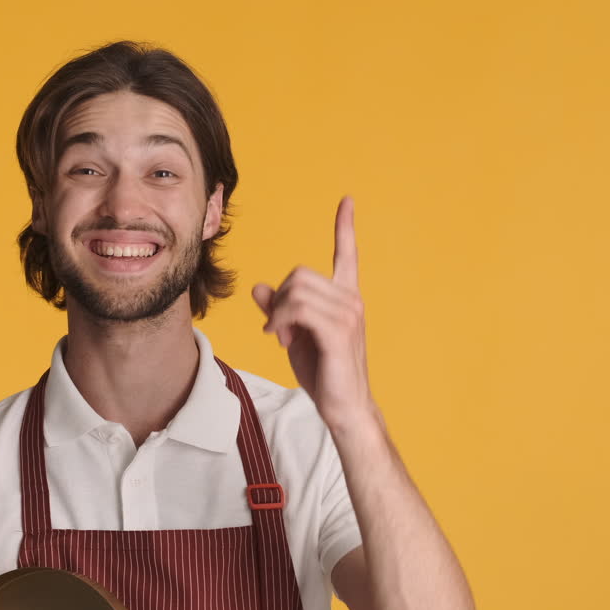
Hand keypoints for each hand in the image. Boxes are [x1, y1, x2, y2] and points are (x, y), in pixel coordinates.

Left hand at [252, 196, 372, 425]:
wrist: (344, 408)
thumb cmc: (324, 373)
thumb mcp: (294, 335)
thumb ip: (279, 309)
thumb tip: (258, 287)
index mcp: (345, 297)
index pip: (347, 254)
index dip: (345, 227)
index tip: (347, 201)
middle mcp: (351, 300)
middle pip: (300, 274)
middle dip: (279, 300)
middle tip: (275, 330)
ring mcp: (348, 314)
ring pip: (296, 290)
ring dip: (277, 314)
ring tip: (278, 337)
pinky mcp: (338, 331)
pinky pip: (298, 308)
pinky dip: (280, 320)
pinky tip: (278, 338)